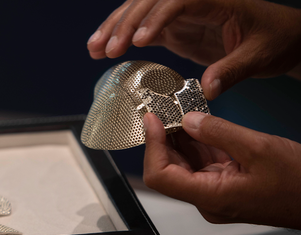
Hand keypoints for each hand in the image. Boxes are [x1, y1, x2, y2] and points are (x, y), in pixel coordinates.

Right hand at [87, 0, 300, 98]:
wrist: (277, 36)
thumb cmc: (273, 38)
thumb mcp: (258, 56)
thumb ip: (232, 70)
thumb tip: (206, 90)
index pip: (177, 1)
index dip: (156, 18)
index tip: (140, 40)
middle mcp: (191, 1)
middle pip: (149, 3)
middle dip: (124, 24)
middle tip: (106, 48)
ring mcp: (179, 14)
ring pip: (138, 12)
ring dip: (114, 28)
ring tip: (93, 48)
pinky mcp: (173, 28)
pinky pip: (142, 28)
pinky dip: (122, 38)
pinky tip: (105, 49)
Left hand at [142, 112, 300, 228]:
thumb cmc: (298, 182)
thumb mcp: (259, 148)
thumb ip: (219, 132)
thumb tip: (187, 120)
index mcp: (211, 197)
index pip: (161, 176)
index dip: (151, 146)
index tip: (152, 120)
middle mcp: (206, 199)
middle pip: (168, 169)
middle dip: (161, 138)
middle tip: (161, 109)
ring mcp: (213, 192)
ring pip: (182, 164)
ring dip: (176, 137)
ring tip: (174, 110)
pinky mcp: (222, 184)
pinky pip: (199, 162)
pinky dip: (194, 142)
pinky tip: (194, 122)